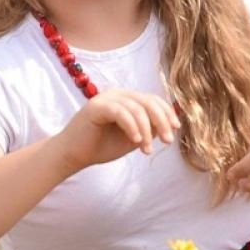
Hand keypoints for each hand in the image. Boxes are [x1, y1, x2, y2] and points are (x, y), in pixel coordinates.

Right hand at [55, 89, 179, 170]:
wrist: (74, 155)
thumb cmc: (101, 146)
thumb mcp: (132, 137)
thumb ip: (149, 128)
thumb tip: (171, 123)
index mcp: (126, 99)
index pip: (152, 99)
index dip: (166, 112)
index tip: (176, 129)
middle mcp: (117, 94)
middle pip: (148, 101)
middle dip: (162, 121)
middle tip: (167, 141)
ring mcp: (106, 98)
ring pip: (136, 108)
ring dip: (146, 130)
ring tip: (146, 149)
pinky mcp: (96, 106)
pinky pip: (121, 112)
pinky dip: (132, 127)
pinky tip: (135, 141)